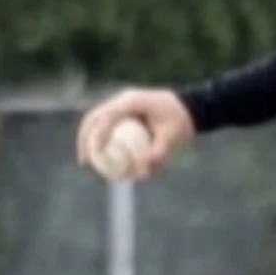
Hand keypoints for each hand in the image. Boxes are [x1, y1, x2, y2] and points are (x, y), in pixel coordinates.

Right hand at [76, 88, 194, 179]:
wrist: (190, 107)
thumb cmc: (182, 121)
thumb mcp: (173, 139)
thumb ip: (158, 154)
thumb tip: (141, 174)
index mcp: (132, 101)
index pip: (108, 117)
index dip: (98, 135)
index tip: (95, 154)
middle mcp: (123, 100)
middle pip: (94, 118)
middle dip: (85, 139)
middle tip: (85, 162)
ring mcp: (122, 105)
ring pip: (96, 121)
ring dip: (88, 140)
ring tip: (86, 163)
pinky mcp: (124, 112)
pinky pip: (107, 127)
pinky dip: (101, 140)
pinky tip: (100, 159)